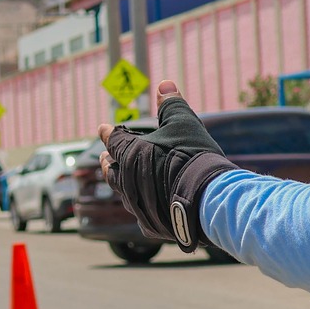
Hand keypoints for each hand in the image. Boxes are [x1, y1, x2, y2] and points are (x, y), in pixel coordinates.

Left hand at [95, 80, 238, 252]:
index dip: (108, 132)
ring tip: (120, 179)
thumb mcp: (184, 124)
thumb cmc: (193, 157)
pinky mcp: (149, 225)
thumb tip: (164, 83)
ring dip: (121, 183)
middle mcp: (127, 180)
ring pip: (123, 193)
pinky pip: (140, 214)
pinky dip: (141, 206)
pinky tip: (144, 206)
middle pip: (112, 169)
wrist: (207, 200)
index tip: (102, 128)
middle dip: (109, 161)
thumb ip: (171, 104)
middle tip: (104, 157)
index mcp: (131, 153)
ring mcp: (136, 205)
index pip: (114, 139)